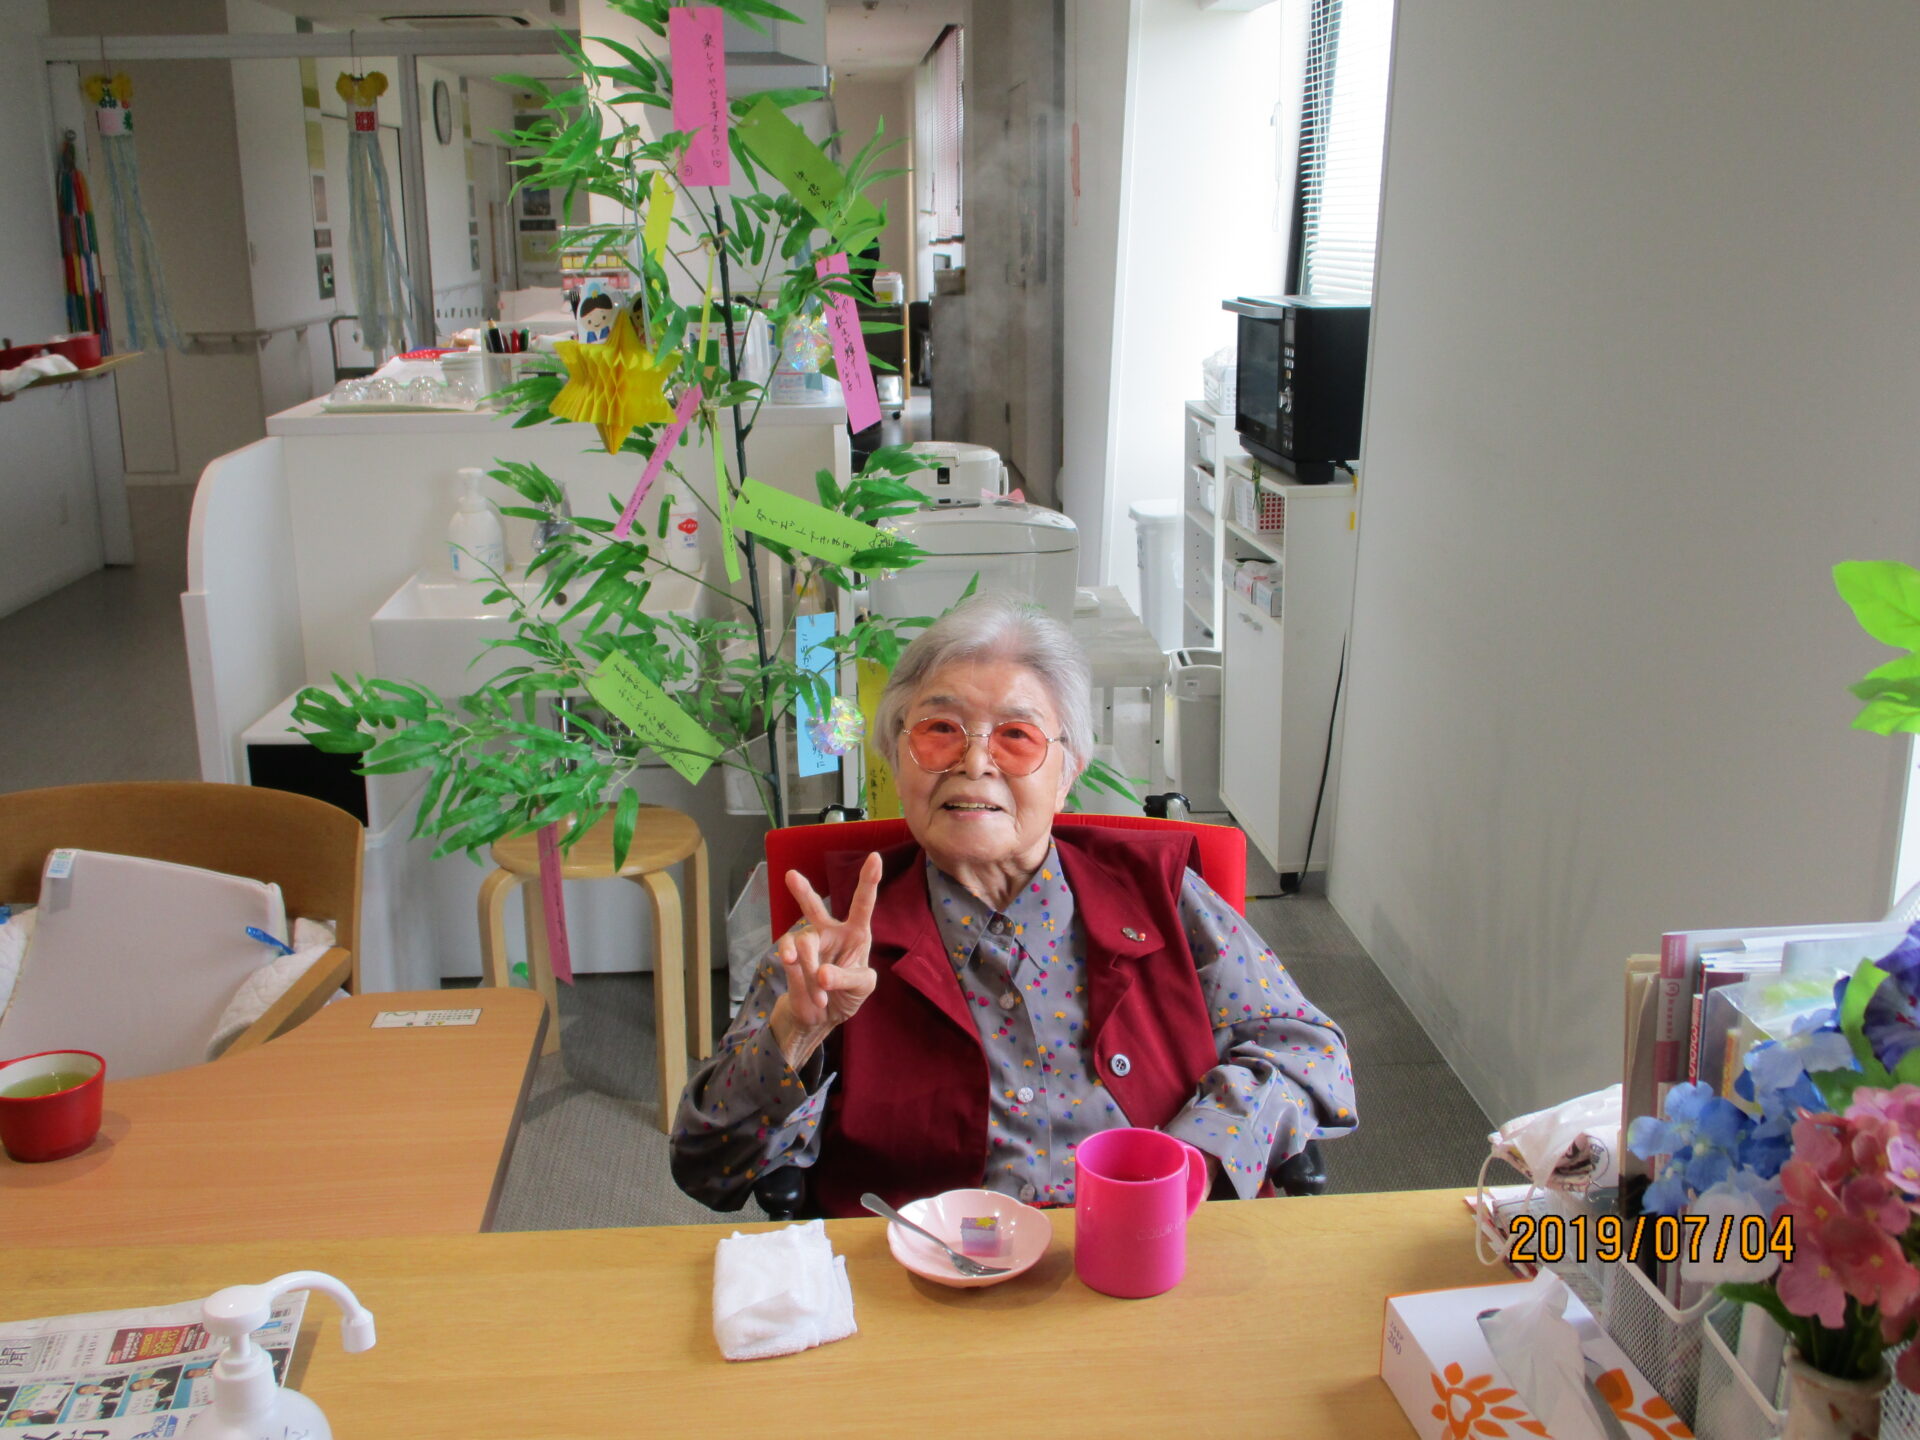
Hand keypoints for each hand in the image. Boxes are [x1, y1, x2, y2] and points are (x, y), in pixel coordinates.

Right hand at [770, 852, 882, 1059]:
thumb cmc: (849, 995)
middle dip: (802, 892)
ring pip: (803, 942)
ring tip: (821, 993)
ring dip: (811, 968)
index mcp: (856, 933)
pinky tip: (805, 986)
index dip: (869, 881)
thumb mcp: (861, 987)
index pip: (863, 904)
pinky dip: (796, 971)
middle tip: (791, 876)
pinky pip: (789, 954)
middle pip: (814, 907)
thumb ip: (846, 979)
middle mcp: (831, 933)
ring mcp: (809, 944)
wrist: (822, 1018)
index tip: (875, 858)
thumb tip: (821, 973)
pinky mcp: (791, 957)